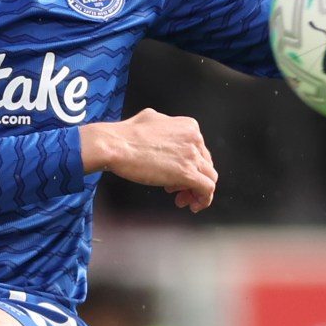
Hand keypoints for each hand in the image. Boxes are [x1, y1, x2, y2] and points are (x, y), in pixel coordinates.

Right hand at [81, 110, 216, 211]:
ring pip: (210, 178)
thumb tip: (165, 136)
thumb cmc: (126, 135)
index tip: (177, 175)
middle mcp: (194, 139)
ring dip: (197, 191)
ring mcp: (192, 156)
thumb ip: (166, 128)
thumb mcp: (152, 119)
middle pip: (205, 165)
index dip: (190, 165)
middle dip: (193, 179)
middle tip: (178, 191)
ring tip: (182, 199)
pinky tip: (192, 206)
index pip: (200, 151)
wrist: (115, 145)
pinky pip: (207, 190)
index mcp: (188, 126)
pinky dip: (203, 200)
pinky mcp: (187, 173)